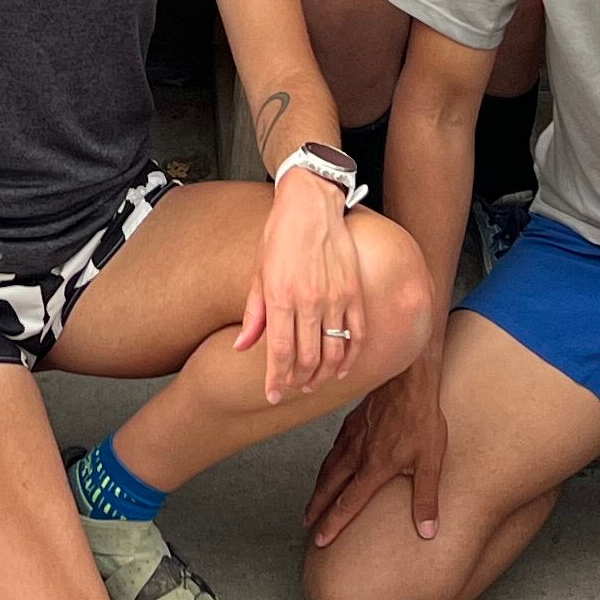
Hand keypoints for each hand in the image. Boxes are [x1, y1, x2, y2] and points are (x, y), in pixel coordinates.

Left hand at [236, 170, 375, 405]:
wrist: (311, 204)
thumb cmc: (279, 237)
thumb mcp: (258, 273)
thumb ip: (254, 314)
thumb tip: (242, 347)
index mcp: (281, 296)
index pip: (280, 352)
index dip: (276, 379)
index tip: (273, 394)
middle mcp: (309, 301)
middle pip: (307, 357)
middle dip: (298, 380)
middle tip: (292, 389)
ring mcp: (335, 297)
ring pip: (333, 351)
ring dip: (323, 374)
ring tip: (313, 383)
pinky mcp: (354, 292)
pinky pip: (356, 334)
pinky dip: (350, 357)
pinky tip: (342, 370)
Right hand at [306, 345, 443, 548]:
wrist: (407, 378)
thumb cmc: (421, 419)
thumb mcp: (431, 462)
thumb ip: (426, 498)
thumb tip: (427, 532)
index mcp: (374, 469)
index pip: (348, 504)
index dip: (333, 524)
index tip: (320, 540)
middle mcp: (356, 455)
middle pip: (330, 487)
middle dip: (317, 508)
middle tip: (306, 523)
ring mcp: (351, 437)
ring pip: (328, 467)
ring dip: (318, 487)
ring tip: (312, 500)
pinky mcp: (352, 421)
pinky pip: (333, 447)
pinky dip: (326, 462)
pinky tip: (329, 464)